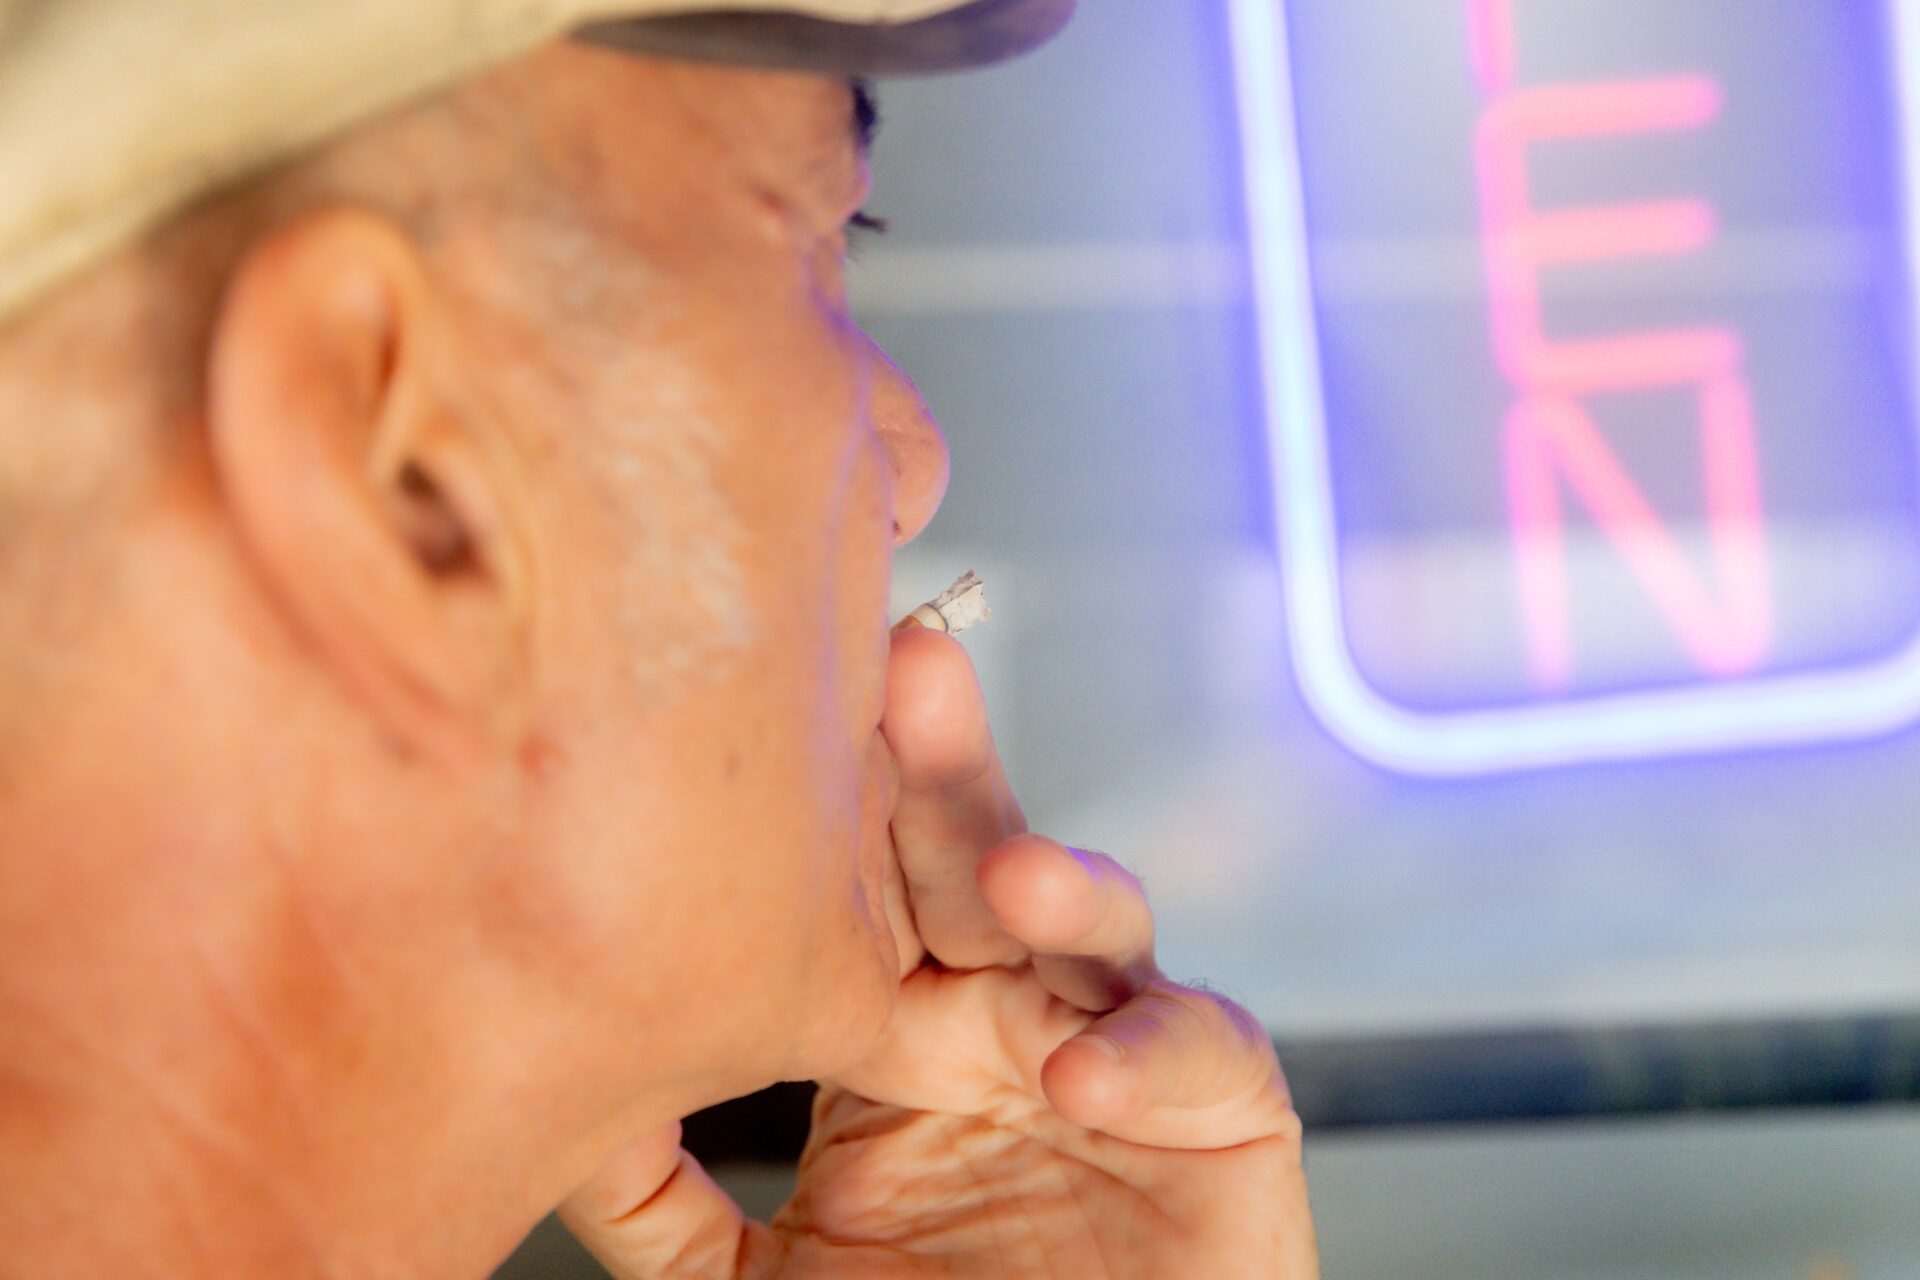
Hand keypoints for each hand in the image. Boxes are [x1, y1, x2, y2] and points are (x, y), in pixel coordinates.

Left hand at [561, 627, 1318, 1278]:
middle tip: (904, 669)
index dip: (827, 804)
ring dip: (1063, 885)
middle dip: (942, 762)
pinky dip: (1150, 1049)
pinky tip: (1082, 1072)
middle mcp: (999, 1011)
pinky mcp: (1219, 1109)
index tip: (768, 711)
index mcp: (894, 1026)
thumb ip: (657, 1199)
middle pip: (971, 854)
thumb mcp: (753, 1279)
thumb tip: (563, 1090)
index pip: (859, 886)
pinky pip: (1201, 1050)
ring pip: (1097, 920)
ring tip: (1012, 875)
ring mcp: (1109, 1041)